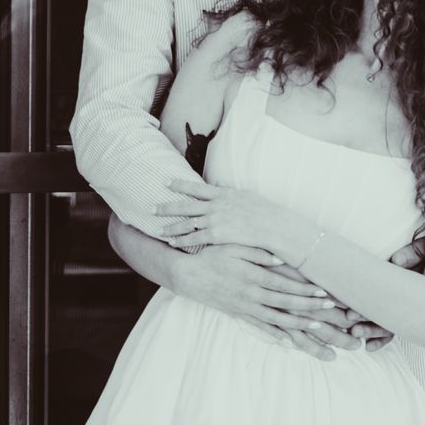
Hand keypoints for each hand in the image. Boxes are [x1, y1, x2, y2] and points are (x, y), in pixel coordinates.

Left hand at [156, 183, 300, 261]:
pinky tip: (172, 242)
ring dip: (171, 227)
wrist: (275, 227)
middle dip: (166, 207)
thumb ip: (229, 190)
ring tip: (157, 229)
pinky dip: (182, 240)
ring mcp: (215, 220)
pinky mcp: (217, 235)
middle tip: (150, 208)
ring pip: (187, 223)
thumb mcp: (247, 195)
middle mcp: (216, 205)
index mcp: (223, 194)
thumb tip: (219, 183)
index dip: (178, 184)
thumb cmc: (265, 212)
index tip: (164, 181)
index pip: (195, 187)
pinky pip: (194, 239)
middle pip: (185, 205)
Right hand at [174, 241, 355, 357]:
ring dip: (298, 324)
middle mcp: (251, 294)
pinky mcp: (239, 314)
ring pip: (277, 319)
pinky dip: (276, 335)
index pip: (284, 285)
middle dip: (309, 307)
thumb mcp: (233, 247)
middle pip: (285, 303)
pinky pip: (260, 327)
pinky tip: (290, 343)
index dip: (305, 290)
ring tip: (317, 328)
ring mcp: (245, 307)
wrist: (187, 276)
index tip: (323, 293)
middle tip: (330, 310)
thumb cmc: (212, 257)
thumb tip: (281, 259)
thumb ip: (258, 252)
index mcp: (252, 276)